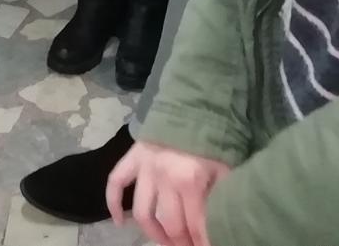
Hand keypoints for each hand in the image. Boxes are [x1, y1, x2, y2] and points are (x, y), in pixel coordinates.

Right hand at [107, 141, 230, 245]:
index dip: (202, 242)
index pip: (196, 225)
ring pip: (143, 213)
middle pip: (170, 224)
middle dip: (181, 242)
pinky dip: (113, 204)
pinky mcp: (131, 158)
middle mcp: (164, 177)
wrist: (192, 107)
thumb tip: (221, 227)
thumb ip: (221, 198)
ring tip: (165, 242)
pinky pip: (115, 182)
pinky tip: (119, 222)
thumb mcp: (225, 169)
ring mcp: (144, 169)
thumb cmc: (211, 142)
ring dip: (154, 233)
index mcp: (190, 181)